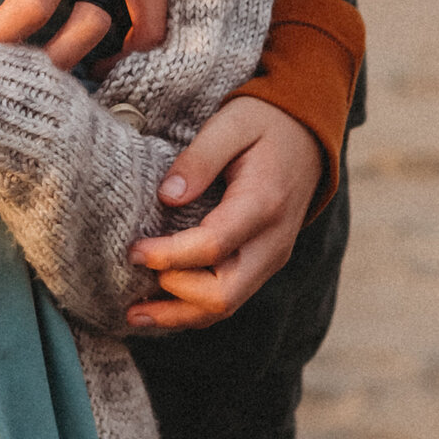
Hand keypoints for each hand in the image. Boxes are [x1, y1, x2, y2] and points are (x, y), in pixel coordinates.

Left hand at [126, 97, 322, 330]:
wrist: (306, 136)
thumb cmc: (264, 124)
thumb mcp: (231, 123)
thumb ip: (199, 158)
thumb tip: (167, 197)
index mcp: (263, 203)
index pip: (213, 245)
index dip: (170, 255)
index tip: (134, 251)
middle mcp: (272, 242)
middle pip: (223, 293)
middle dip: (174, 297)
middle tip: (131, 281)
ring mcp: (270, 257)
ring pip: (226, 305)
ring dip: (180, 314)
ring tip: (135, 313)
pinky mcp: (262, 263)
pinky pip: (230, 297)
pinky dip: (195, 308)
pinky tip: (163, 307)